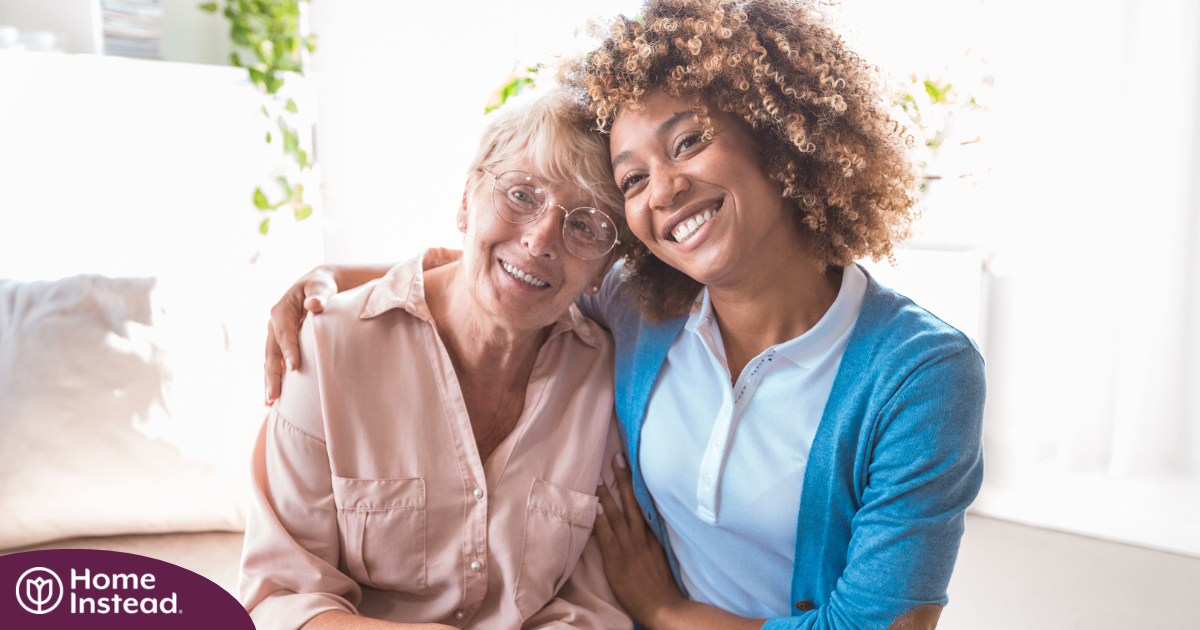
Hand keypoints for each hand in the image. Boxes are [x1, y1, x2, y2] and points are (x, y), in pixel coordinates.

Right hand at [265, 265, 337, 403]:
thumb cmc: (321, 286)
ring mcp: (275, 336)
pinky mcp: (280, 344)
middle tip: (274, 395)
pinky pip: (275, 363)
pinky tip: (274, 397)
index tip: (294, 366)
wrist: (317, 286)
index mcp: (282, 310)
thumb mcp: (321, 286)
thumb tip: (314, 304)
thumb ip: (319, 294)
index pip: (284, 332)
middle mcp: (274, 325)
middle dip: (272, 374)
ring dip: (269, 380)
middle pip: (272, 351)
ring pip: (270, 360)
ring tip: (270, 402)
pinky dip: (274, 378)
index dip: (288, 349)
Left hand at [594, 454, 686, 628]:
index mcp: (652, 536)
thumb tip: (646, 525)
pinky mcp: (618, 561)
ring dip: (607, 495)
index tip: (631, 465)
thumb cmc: (662, 586)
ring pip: (618, 516)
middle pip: (632, 503)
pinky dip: (602, 521)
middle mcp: (641, 538)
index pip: (644, 504)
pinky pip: (608, 537)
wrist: (665, 607)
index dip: (636, 485)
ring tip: (598, 476)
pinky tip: (596, 506)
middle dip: (623, 479)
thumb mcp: (662, 557)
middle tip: (616, 457)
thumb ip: (652, 541)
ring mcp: (630, 549)